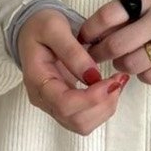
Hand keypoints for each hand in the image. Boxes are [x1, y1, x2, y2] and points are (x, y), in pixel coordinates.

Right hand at [19, 9, 129, 134]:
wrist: (32, 30)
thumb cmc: (41, 26)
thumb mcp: (54, 27)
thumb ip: (72, 51)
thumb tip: (93, 76)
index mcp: (37, 80)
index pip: (64, 104)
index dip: (92, 98)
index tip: (113, 80)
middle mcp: (43, 99)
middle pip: (76, 121)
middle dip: (103, 104)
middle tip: (119, 79)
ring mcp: (53, 105)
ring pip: (82, 125)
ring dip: (105, 107)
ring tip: (117, 81)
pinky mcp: (65, 105)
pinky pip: (85, 118)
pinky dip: (103, 106)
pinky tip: (111, 86)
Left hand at [78, 0, 150, 84]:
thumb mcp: (138, 1)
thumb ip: (117, 15)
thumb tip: (87, 37)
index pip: (108, 16)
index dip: (90, 30)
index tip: (83, 38)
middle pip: (117, 45)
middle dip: (98, 53)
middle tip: (94, 55)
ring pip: (131, 64)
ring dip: (119, 65)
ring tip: (120, 59)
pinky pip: (150, 76)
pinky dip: (141, 75)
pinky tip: (140, 66)